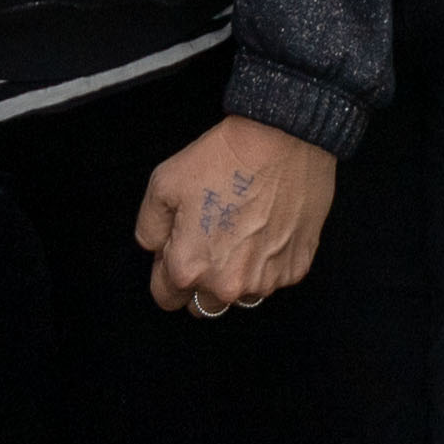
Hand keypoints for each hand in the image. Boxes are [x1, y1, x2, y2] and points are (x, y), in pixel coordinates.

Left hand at [135, 115, 335, 313]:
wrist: (283, 140)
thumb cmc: (224, 159)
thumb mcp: (163, 183)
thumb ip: (148, 228)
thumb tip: (155, 249)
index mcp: (188, 268)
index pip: (166, 297)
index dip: (168, 269)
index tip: (181, 245)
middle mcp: (226, 285)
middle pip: (203, 303)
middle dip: (202, 278)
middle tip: (211, 237)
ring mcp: (265, 281)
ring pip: (240, 294)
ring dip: (237, 274)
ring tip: (243, 230)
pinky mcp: (295, 270)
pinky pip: (273, 278)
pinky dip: (268, 261)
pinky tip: (267, 227)